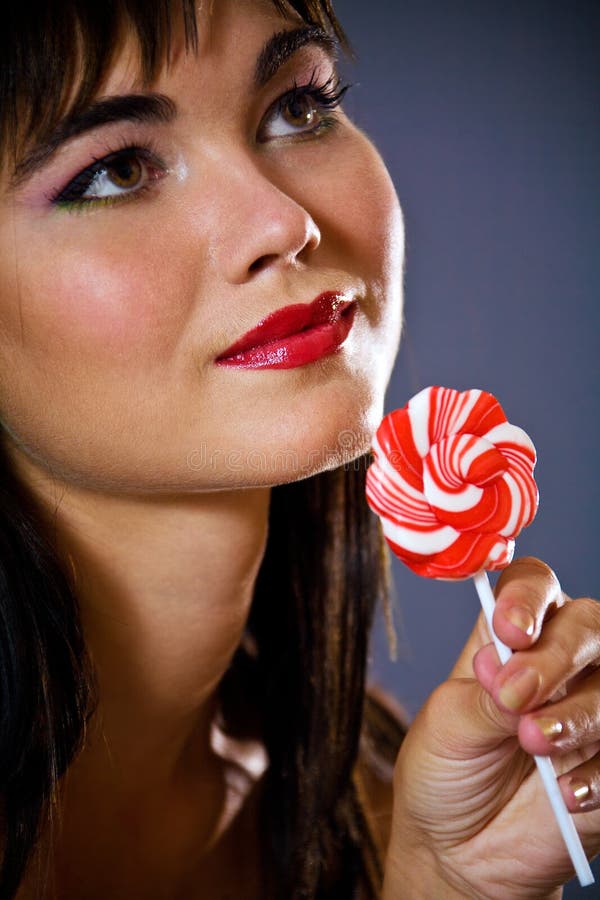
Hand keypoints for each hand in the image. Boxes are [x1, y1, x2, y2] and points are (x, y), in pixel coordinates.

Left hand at [383, 557, 599, 899]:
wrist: (459, 850)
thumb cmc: (447, 770)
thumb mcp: (449, 726)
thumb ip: (483, 695)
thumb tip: (507, 668)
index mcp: (511, 638)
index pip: (534, 587)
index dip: (528, 599)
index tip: (508, 632)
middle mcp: (560, 663)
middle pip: (587, 624)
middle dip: (556, 656)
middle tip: (518, 696)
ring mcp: (592, 708)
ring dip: (579, 713)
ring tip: (536, 742)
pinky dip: (599, 772)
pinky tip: (565, 794)